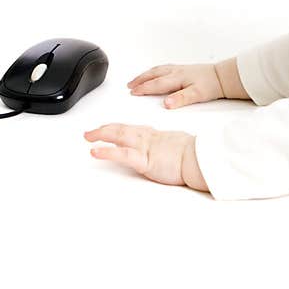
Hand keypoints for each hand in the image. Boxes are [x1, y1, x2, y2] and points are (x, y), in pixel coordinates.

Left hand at [84, 123, 207, 190]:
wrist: (200, 158)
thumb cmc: (195, 154)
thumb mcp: (180, 147)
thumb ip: (171, 148)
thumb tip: (172, 151)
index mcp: (157, 135)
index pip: (133, 129)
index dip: (119, 128)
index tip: (110, 129)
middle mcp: (148, 138)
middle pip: (122, 129)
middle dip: (105, 129)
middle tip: (91, 131)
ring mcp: (145, 148)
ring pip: (119, 136)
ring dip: (101, 134)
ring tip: (88, 136)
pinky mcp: (144, 160)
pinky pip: (121, 154)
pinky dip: (106, 151)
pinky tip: (94, 150)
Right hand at [127, 63, 224, 108]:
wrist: (223, 76)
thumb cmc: (211, 85)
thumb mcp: (196, 95)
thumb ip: (180, 99)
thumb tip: (166, 104)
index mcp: (177, 78)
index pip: (156, 84)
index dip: (143, 88)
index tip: (132, 92)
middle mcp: (176, 71)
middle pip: (153, 75)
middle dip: (140, 80)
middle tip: (129, 85)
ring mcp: (179, 69)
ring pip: (158, 70)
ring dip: (146, 74)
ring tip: (137, 79)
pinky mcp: (183, 69)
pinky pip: (164, 68)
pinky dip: (155, 71)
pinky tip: (155, 74)